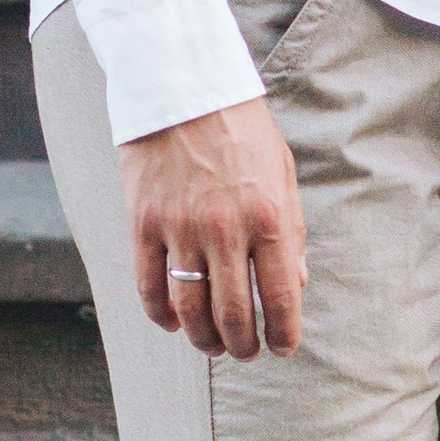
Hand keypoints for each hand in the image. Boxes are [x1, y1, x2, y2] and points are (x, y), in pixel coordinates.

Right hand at [118, 97, 307, 358]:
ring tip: (213, 347)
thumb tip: (296, 283)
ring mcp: (180, 229)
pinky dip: (162, 315)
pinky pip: (150, 286)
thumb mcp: (282, 173)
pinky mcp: (143, 224)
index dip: (284, 333)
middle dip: (243, 345)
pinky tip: (174, 323)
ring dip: (204, 339)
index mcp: (269, 217)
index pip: (282, 296)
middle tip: (246, 353)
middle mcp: (225, 229)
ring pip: (190, 309)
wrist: (182, 87)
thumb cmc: (241, 130)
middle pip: (234, 313)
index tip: (282, 348)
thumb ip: (291, 231)